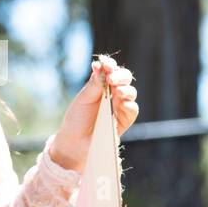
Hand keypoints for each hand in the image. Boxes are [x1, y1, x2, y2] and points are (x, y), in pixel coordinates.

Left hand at [48, 56, 138, 172]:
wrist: (74, 143)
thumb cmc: (76, 119)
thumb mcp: (83, 99)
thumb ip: (95, 83)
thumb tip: (100, 64)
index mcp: (102, 85)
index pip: (111, 71)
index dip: (110, 65)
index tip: (106, 64)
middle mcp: (113, 93)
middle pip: (125, 79)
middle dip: (120, 75)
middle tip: (111, 78)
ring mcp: (120, 106)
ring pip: (131, 92)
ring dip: (126, 89)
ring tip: (117, 91)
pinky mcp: (125, 120)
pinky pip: (133, 109)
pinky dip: (129, 104)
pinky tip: (121, 103)